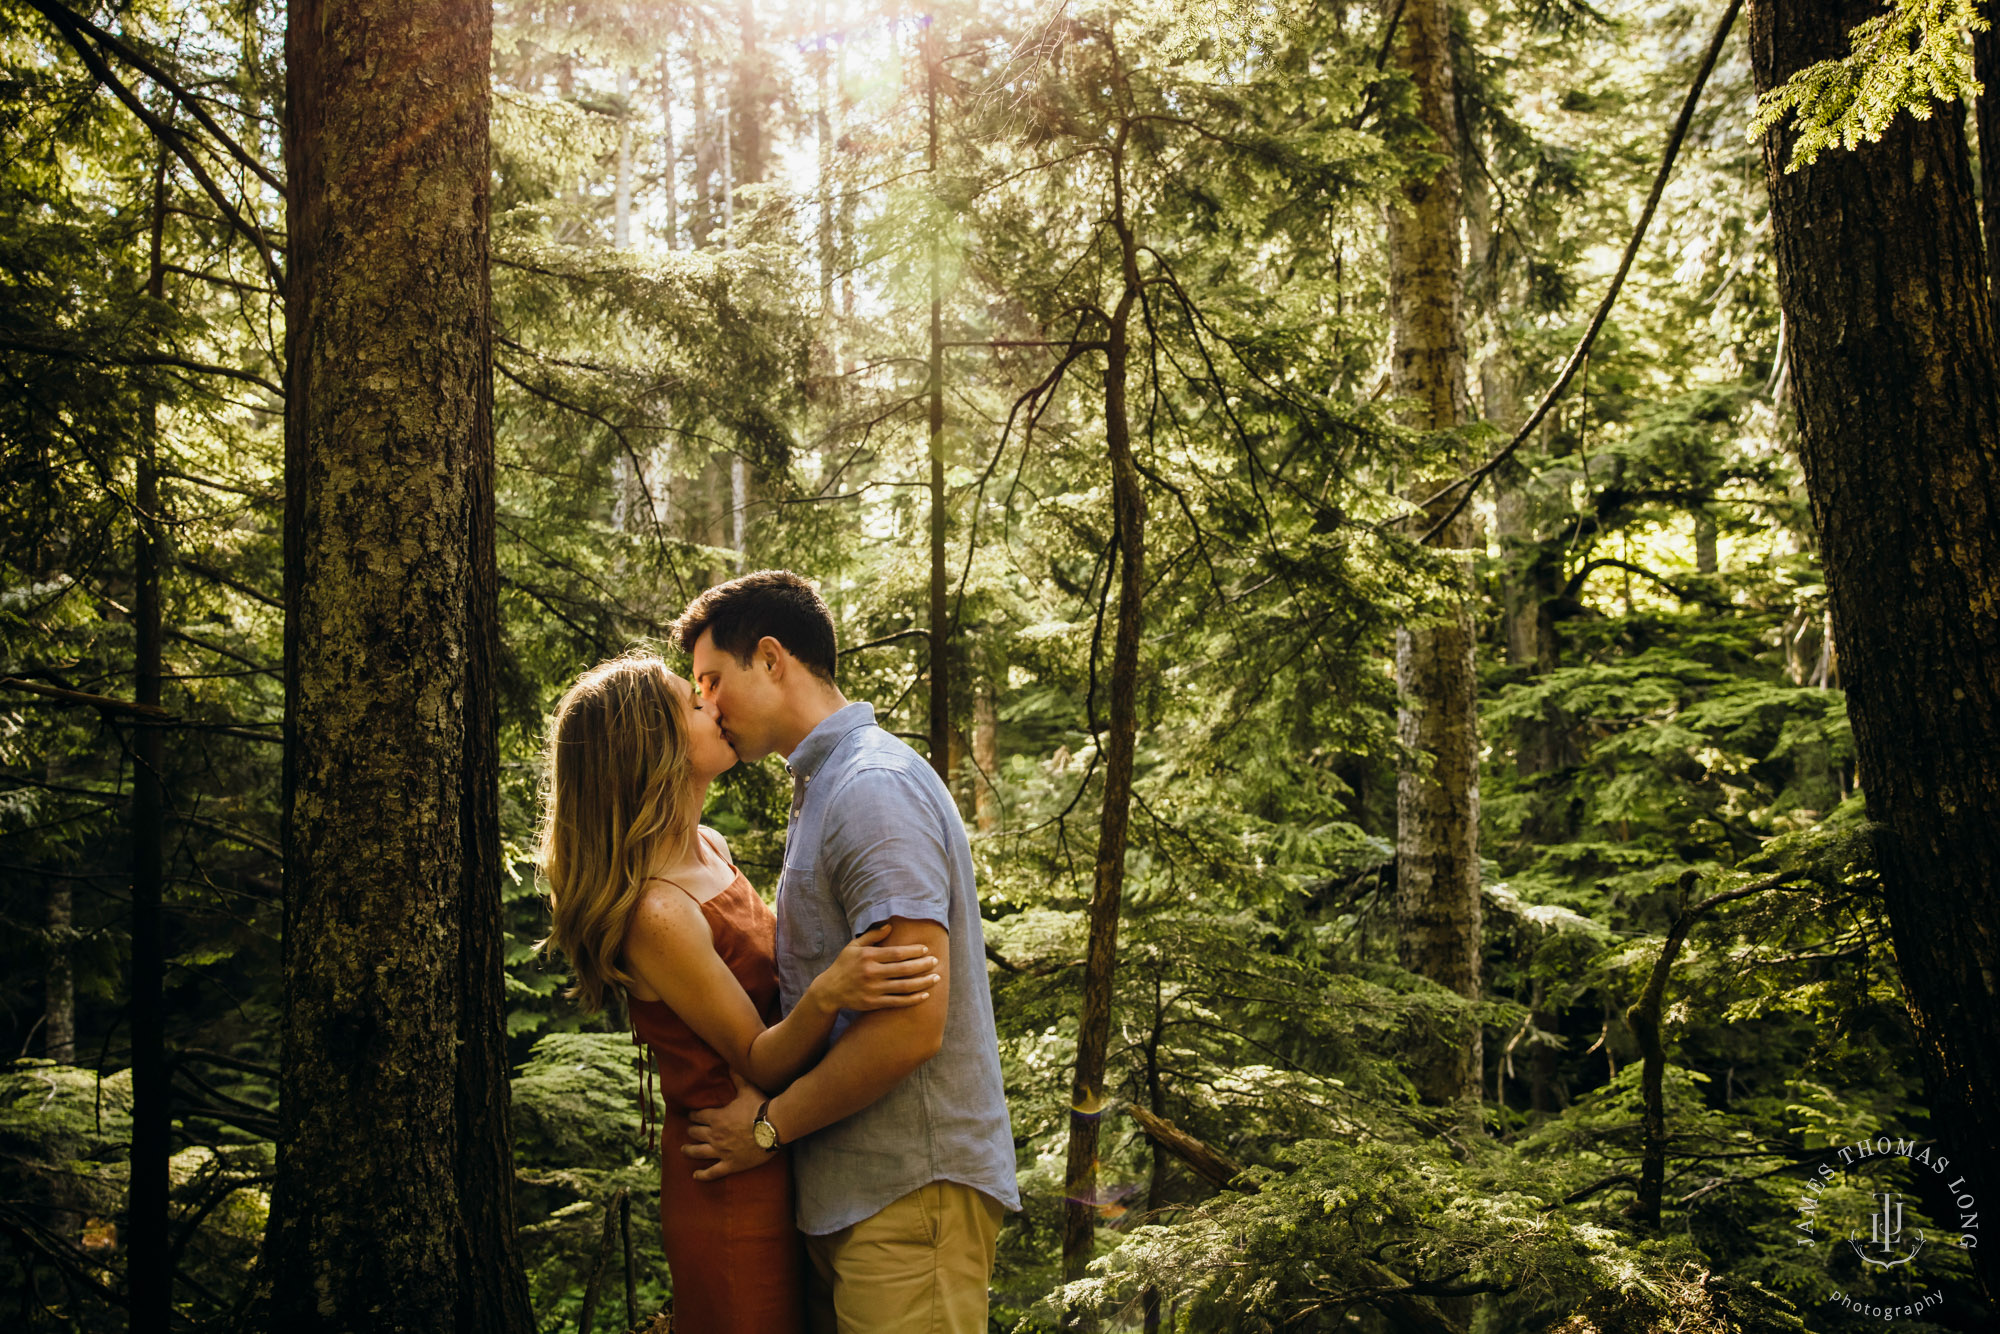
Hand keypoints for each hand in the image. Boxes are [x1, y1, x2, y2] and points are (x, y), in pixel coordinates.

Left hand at [684, 1071, 770, 1181]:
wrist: (774, 1127)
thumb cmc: (760, 1107)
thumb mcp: (747, 1089)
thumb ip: (737, 1077)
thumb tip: (730, 1064)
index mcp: (717, 1118)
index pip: (698, 1116)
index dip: (694, 1115)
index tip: (692, 1115)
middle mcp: (715, 1135)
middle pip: (696, 1133)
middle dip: (691, 1131)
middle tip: (689, 1131)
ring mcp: (721, 1151)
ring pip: (699, 1152)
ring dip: (689, 1150)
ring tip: (683, 1150)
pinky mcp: (731, 1164)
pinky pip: (713, 1172)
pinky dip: (703, 1175)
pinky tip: (695, 1176)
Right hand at [808, 922, 939, 1015]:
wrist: (829, 990)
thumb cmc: (844, 965)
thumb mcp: (853, 946)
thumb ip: (872, 935)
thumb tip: (890, 925)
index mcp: (868, 956)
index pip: (897, 953)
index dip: (914, 951)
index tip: (926, 949)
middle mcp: (871, 972)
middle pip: (904, 969)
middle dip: (923, 965)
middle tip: (936, 961)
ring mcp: (873, 989)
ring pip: (904, 986)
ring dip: (923, 982)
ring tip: (936, 977)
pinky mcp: (873, 1003)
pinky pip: (898, 1002)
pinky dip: (913, 999)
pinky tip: (925, 995)